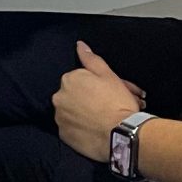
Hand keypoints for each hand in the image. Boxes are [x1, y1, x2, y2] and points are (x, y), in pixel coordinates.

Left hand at [53, 41, 144, 159]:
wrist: (121, 135)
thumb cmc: (117, 103)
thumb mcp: (108, 74)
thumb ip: (91, 59)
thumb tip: (80, 46)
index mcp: (69, 80)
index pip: (81, 79)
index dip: (97, 85)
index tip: (109, 92)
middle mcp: (59, 98)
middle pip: (76, 96)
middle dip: (91, 98)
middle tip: (110, 105)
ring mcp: (60, 118)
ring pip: (73, 112)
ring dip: (86, 113)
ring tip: (105, 118)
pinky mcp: (64, 135)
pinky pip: (72, 128)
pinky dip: (82, 128)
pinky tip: (96, 129)